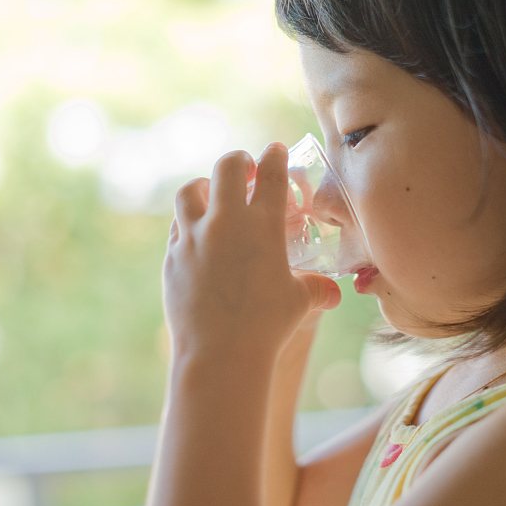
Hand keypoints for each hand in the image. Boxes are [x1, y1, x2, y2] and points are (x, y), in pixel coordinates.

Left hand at [162, 143, 341, 361]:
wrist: (220, 354)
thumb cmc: (267, 327)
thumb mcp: (299, 302)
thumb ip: (316, 289)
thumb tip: (333, 294)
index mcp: (263, 225)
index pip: (271, 174)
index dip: (275, 156)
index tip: (275, 151)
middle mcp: (225, 222)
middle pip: (227, 167)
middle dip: (238, 161)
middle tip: (245, 168)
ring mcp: (193, 238)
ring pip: (191, 191)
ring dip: (204, 186)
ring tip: (211, 193)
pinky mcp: (172, 257)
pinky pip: (177, 228)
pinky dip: (188, 223)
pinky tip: (196, 234)